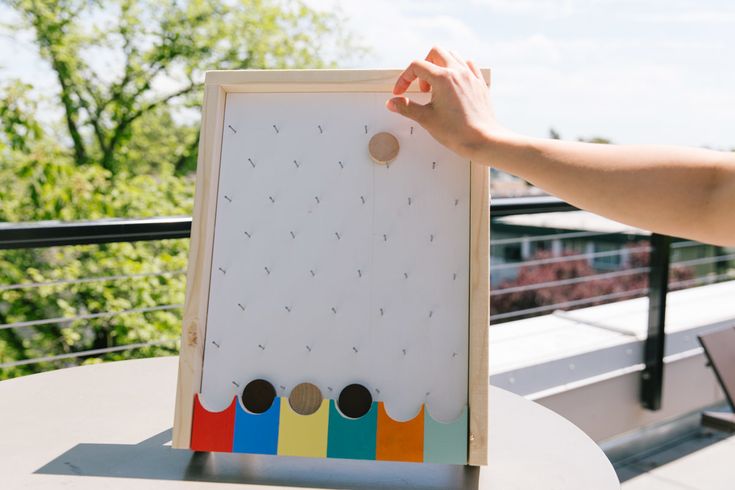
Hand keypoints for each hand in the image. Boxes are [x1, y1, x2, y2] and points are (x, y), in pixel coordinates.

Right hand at [387, 47, 508, 163]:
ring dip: (439, 65)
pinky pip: (468, 65)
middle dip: (423, 66)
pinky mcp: (479, 83)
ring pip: (452, 55)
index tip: (400, 92)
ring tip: (436, 87)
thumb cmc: (457, 131)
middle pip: (435, 52)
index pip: (416, 66)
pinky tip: (453, 85)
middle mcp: (457, 71)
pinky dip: (457, 69)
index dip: (404, 78)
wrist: (483, 140)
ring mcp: (470, 75)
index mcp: (443, 78)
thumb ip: (407, 108)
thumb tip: (392, 103)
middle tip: (421, 87)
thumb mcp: (426, 119)